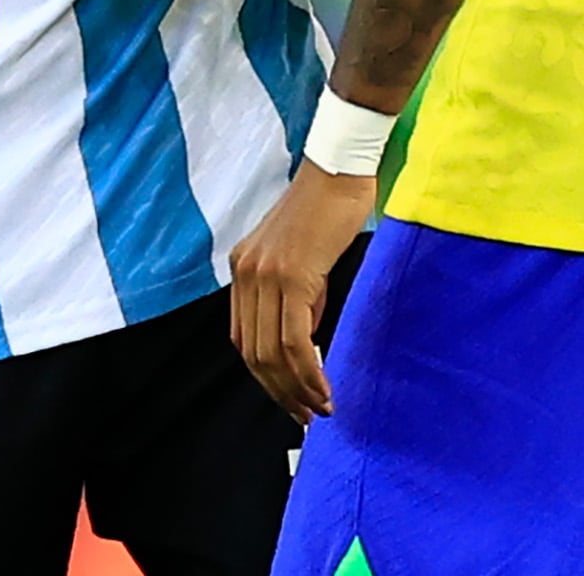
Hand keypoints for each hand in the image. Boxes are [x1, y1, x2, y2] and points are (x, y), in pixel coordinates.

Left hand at [229, 162, 375, 420]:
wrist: (340, 168)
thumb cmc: (329, 206)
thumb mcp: (302, 257)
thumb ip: (297, 295)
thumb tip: (305, 338)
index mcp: (243, 268)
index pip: (244, 339)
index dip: (266, 376)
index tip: (291, 397)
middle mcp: (246, 273)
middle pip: (253, 354)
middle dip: (280, 393)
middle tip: (306, 416)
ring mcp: (265, 275)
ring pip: (272, 353)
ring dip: (297, 389)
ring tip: (320, 409)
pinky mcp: (292, 277)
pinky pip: (294, 340)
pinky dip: (309, 371)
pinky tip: (324, 387)